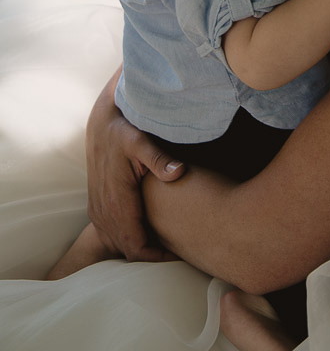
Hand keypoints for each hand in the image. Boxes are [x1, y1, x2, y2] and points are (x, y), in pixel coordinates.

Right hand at [85, 71, 185, 261]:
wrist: (101, 125)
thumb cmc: (123, 132)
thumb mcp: (141, 141)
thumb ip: (160, 159)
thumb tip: (180, 172)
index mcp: (116, 203)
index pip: (135, 247)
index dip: (156, 257)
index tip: (178, 254)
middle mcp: (103, 212)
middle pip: (127, 250)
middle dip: (151, 256)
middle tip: (179, 251)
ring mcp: (97, 211)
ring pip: (118, 244)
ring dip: (140, 247)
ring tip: (167, 244)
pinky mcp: (96, 206)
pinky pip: (112, 234)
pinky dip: (129, 238)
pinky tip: (150, 231)